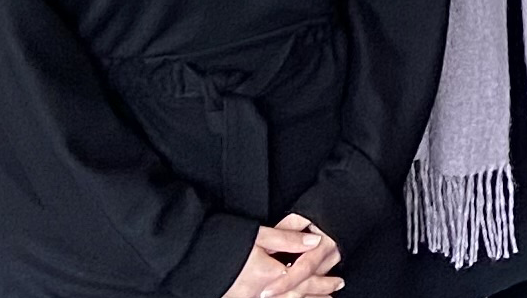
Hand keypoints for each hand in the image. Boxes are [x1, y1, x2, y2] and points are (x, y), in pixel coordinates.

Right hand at [223, 215, 342, 296]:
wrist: (188, 254)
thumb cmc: (223, 242)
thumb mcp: (258, 235)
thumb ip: (287, 239)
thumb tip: (314, 242)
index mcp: (268, 274)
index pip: (303, 280)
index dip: (322, 282)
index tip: (337, 283)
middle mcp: (260, 292)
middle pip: (295, 297)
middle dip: (316, 296)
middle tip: (332, 294)